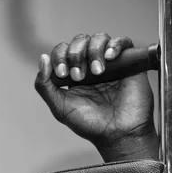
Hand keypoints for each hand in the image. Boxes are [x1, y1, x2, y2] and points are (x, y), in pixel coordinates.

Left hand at [34, 33, 157, 160]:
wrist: (118, 133)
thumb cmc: (90, 124)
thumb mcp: (59, 107)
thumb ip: (44, 86)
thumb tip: (42, 59)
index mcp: (72, 73)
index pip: (62, 51)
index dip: (59, 56)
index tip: (62, 73)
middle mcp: (90, 65)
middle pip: (79, 41)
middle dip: (75, 55)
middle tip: (79, 76)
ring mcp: (110, 63)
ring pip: (99, 38)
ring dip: (93, 51)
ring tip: (97, 72)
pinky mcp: (129, 62)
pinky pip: (123, 42)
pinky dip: (115, 45)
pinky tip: (110, 57)